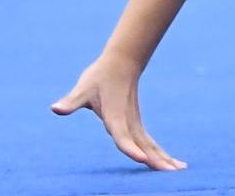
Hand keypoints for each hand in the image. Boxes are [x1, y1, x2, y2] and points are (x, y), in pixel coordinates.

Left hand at [53, 53, 184, 171]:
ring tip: (179, 170)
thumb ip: (70, 102)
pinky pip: (150, 143)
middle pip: (143, 145)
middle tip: (171, 173)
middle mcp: (128, 123)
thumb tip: (54, 108)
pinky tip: (171, 163)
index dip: (130, 149)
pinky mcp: (137, 125)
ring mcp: (135, 124)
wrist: (121, 61)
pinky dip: (160, 154)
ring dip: (163, 158)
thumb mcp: (83, 88)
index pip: (122, 137)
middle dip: (156, 160)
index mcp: (115, 117)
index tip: (142, 159)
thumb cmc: (100, 76)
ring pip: (150, 145)